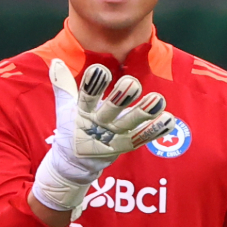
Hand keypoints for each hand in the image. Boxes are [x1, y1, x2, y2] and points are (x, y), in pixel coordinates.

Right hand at [31, 59, 173, 212]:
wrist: (74, 165)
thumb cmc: (72, 129)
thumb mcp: (65, 108)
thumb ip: (63, 84)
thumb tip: (56, 62)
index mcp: (82, 114)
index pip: (86, 97)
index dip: (92, 85)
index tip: (100, 70)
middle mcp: (98, 125)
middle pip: (110, 111)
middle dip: (121, 98)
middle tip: (132, 83)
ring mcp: (113, 137)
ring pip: (130, 123)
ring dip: (144, 112)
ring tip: (158, 99)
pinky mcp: (126, 146)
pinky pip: (143, 137)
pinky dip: (156, 130)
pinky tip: (170, 119)